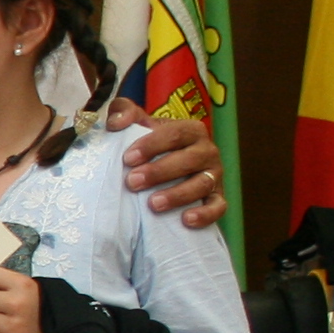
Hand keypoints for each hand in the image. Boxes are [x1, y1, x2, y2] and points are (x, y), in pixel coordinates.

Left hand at [107, 101, 227, 231]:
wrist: (166, 168)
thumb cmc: (150, 145)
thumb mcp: (138, 124)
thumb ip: (124, 112)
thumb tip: (115, 122)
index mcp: (190, 130)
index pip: (174, 134)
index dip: (152, 145)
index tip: (128, 159)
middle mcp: (207, 151)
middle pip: (189, 159)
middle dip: (160, 172)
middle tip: (132, 182)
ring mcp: (214, 175)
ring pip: (202, 184)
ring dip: (178, 195)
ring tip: (153, 204)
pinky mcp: (217, 198)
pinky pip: (218, 207)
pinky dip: (205, 214)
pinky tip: (186, 220)